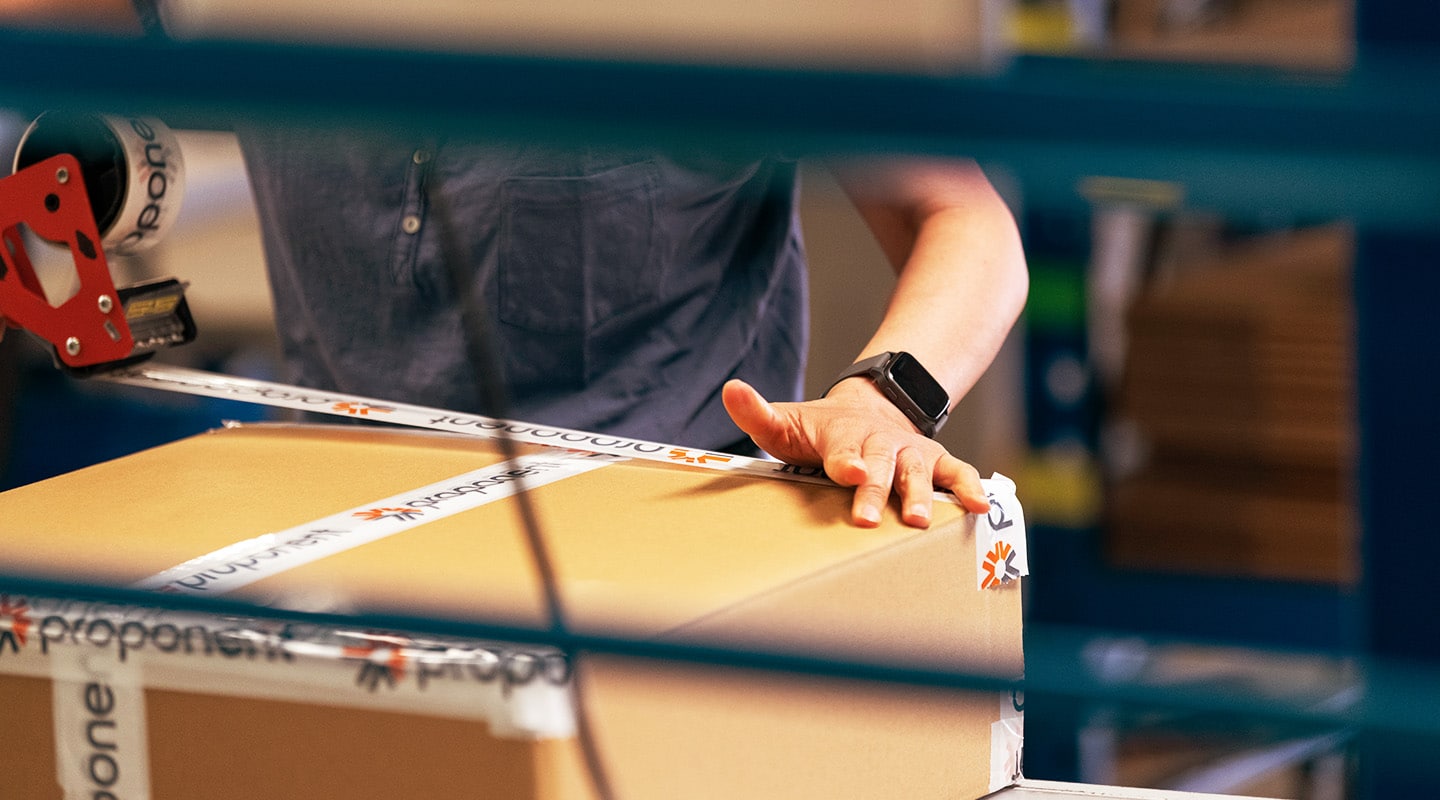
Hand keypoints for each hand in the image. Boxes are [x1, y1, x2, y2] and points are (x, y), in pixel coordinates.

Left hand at [722, 378, 989, 527]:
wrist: (869, 409)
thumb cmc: (819, 431)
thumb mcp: (786, 421)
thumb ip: (757, 413)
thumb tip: (730, 389)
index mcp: (842, 435)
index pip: (843, 450)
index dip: (847, 461)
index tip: (849, 472)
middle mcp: (880, 442)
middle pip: (880, 467)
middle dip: (876, 491)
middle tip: (868, 518)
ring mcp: (910, 452)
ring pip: (917, 472)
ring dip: (920, 496)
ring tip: (919, 521)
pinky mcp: (935, 462)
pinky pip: (956, 473)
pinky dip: (970, 487)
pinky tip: (981, 508)